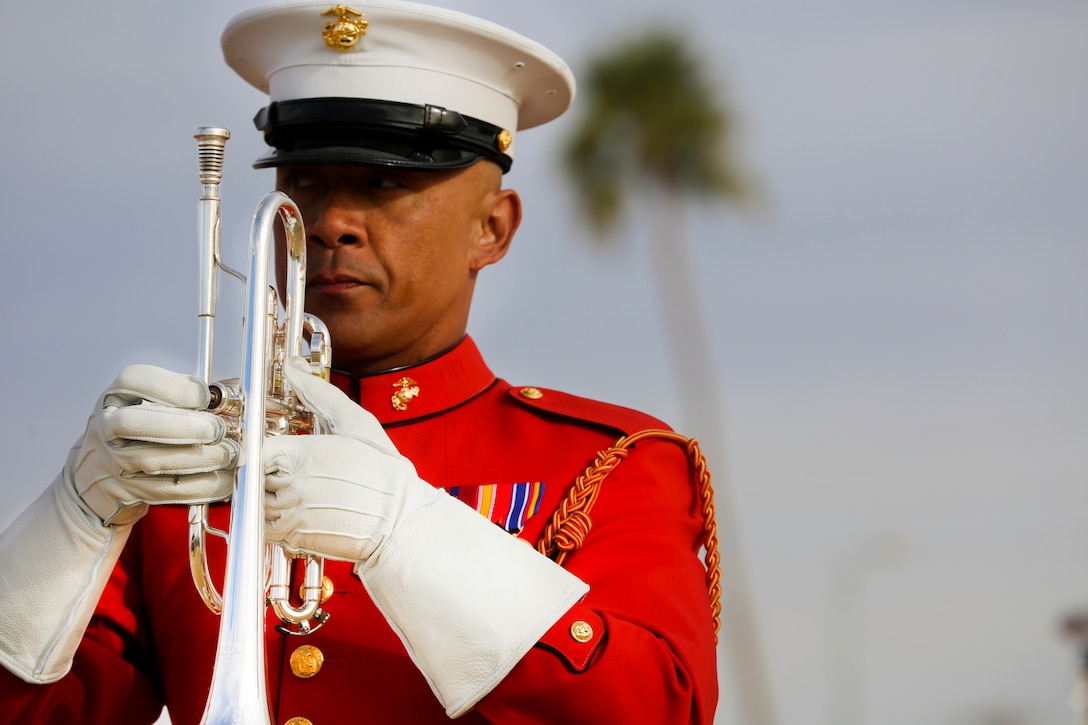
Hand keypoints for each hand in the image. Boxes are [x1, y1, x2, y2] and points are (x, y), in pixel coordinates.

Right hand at [69, 364, 238, 524]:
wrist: (99, 475)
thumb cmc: (138, 431)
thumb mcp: (148, 402)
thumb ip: (182, 398)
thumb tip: (228, 400)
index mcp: (115, 396)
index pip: (134, 380)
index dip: (174, 388)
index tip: (205, 396)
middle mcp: (106, 427)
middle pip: (135, 423)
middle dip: (185, 427)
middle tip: (218, 430)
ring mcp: (111, 462)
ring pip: (154, 462)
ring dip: (200, 459)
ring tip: (230, 454)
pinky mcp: (127, 492)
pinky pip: (167, 491)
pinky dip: (200, 485)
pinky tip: (223, 477)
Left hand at [262, 358, 438, 562]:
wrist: (401, 517)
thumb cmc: (383, 471)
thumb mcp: (356, 423)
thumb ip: (319, 393)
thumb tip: (295, 368)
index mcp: (302, 453)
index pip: (255, 449)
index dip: (260, 450)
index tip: (272, 452)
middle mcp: (292, 484)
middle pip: (251, 475)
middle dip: (263, 472)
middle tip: (283, 471)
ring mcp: (292, 513)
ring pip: (254, 501)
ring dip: (265, 495)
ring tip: (290, 491)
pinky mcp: (296, 536)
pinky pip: (263, 528)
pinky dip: (270, 520)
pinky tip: (293, 510)